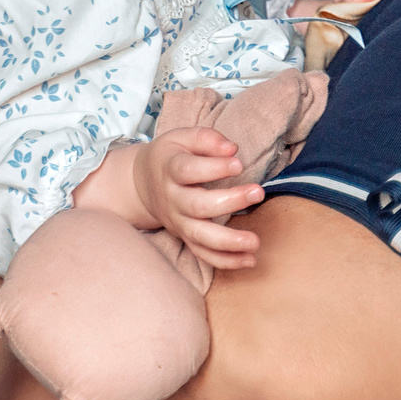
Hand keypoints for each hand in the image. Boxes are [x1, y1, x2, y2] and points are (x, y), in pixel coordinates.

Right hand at [132, 127, 265, 271]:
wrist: (142, 185)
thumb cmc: (170, 157)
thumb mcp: (182, 138)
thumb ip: (206, 138)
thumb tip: (231, 149)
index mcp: (170, 170)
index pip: (188, 170)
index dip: (213, 168)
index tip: (238, 164)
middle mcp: (173, 199)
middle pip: (197, 205)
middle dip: (230, 202)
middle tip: (258, 192)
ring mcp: (178, 222)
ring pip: (200, 236)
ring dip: (229, 242)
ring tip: (255, 241)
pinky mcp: (186, 238)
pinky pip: (203, 255)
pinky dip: (226, 261)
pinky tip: (250, 260)